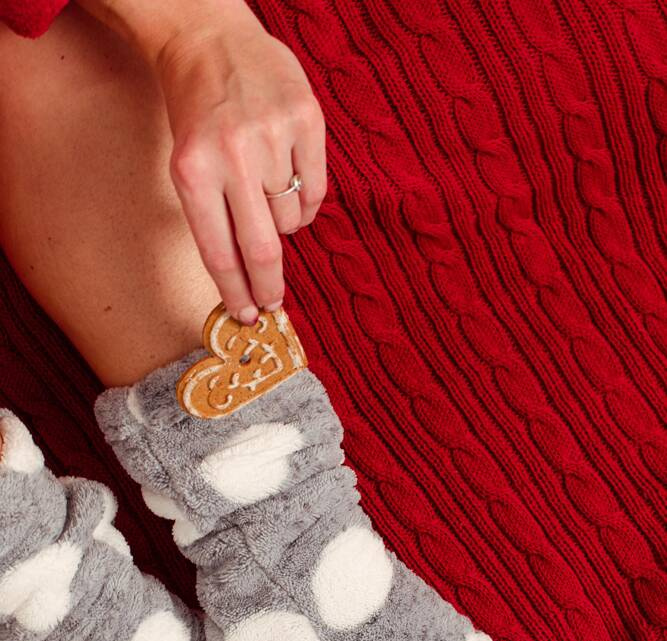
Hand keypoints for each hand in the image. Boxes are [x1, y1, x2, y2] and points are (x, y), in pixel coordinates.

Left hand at [157, 8, 326, 323]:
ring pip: (290, 221)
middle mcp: (233, 156)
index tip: (247, 317)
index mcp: (193, 172)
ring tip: (266, 196)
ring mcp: (273, 136)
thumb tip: (246, 282)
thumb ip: (214, 220)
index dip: (237, 294)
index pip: (220, 254)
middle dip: (269, 286)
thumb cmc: (198, 116)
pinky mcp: (307, 120)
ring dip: (281, 225)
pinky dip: (304, 202)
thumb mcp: (186, 166)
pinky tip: (288, 181)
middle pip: (263, 250)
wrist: (211, 41)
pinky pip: (314, 192)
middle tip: (272, 303)